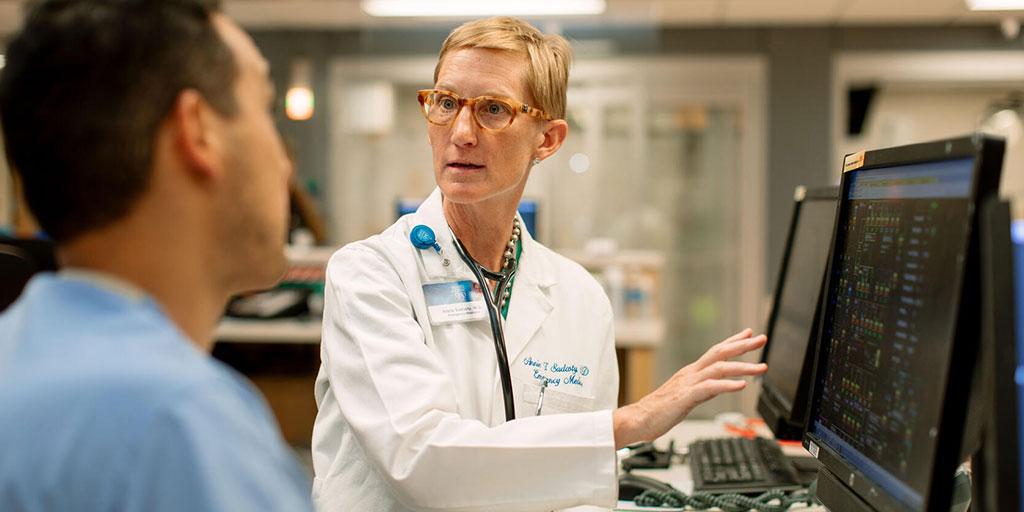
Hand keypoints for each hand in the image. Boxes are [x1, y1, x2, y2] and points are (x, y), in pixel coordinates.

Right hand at [612, 328, 767, 447]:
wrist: (638, 419)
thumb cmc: (659, 410)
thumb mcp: (686, 397)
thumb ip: (703, 389)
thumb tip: (719, 386)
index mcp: (691, 373)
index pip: (715, 351)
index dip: (733, 341)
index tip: (749, 334)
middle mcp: (691, 373)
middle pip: (720, 353)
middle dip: (742, 346)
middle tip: (762, 339)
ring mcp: (688, 383)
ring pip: (719, 368)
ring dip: (742, 366)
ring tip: (761, 368)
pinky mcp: (685, 396)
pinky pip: (709, 388)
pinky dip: (727, 385)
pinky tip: (741, 385)